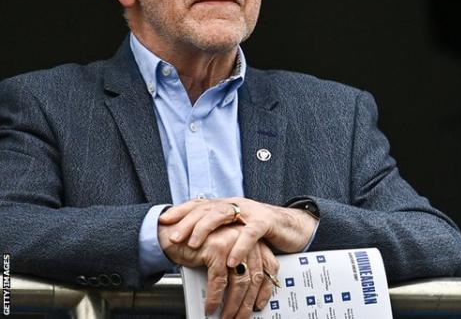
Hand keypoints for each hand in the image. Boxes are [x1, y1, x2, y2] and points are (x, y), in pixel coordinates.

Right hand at [159, 224, 278, 318]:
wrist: (175, 234)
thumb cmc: (201, 245)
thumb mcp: (227, 254)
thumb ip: (240, 267)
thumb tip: (248, 296)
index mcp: (253, 240)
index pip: (269, 266)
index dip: (266, 288)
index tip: (259, 304)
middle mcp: (246, 239)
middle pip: (254, 277)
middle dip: (246, 303)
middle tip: (241, 317)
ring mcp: (233, 243)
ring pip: (239, 281)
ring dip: (232, 305)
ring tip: (226, 317)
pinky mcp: (217, 249)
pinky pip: (219, 281)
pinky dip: (214, 298)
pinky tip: (211, 307)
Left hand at [160, 197, 317, 267]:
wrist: (294, 227)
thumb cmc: (263, 231)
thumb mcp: (236, 230)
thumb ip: (219, 231)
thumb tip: (191, 241)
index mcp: (227, 206)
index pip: (200, 204)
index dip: (181, 211)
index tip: (163, 220)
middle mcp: (237, 205)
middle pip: (207, 209)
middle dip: (188, 223)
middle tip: (174, 238)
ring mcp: (251, 211)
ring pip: (224, 215)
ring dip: (207, 229)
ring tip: (195, 246)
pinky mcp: (266, 222)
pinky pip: (250, 233)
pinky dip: (239, 246)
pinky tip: (231, 259)